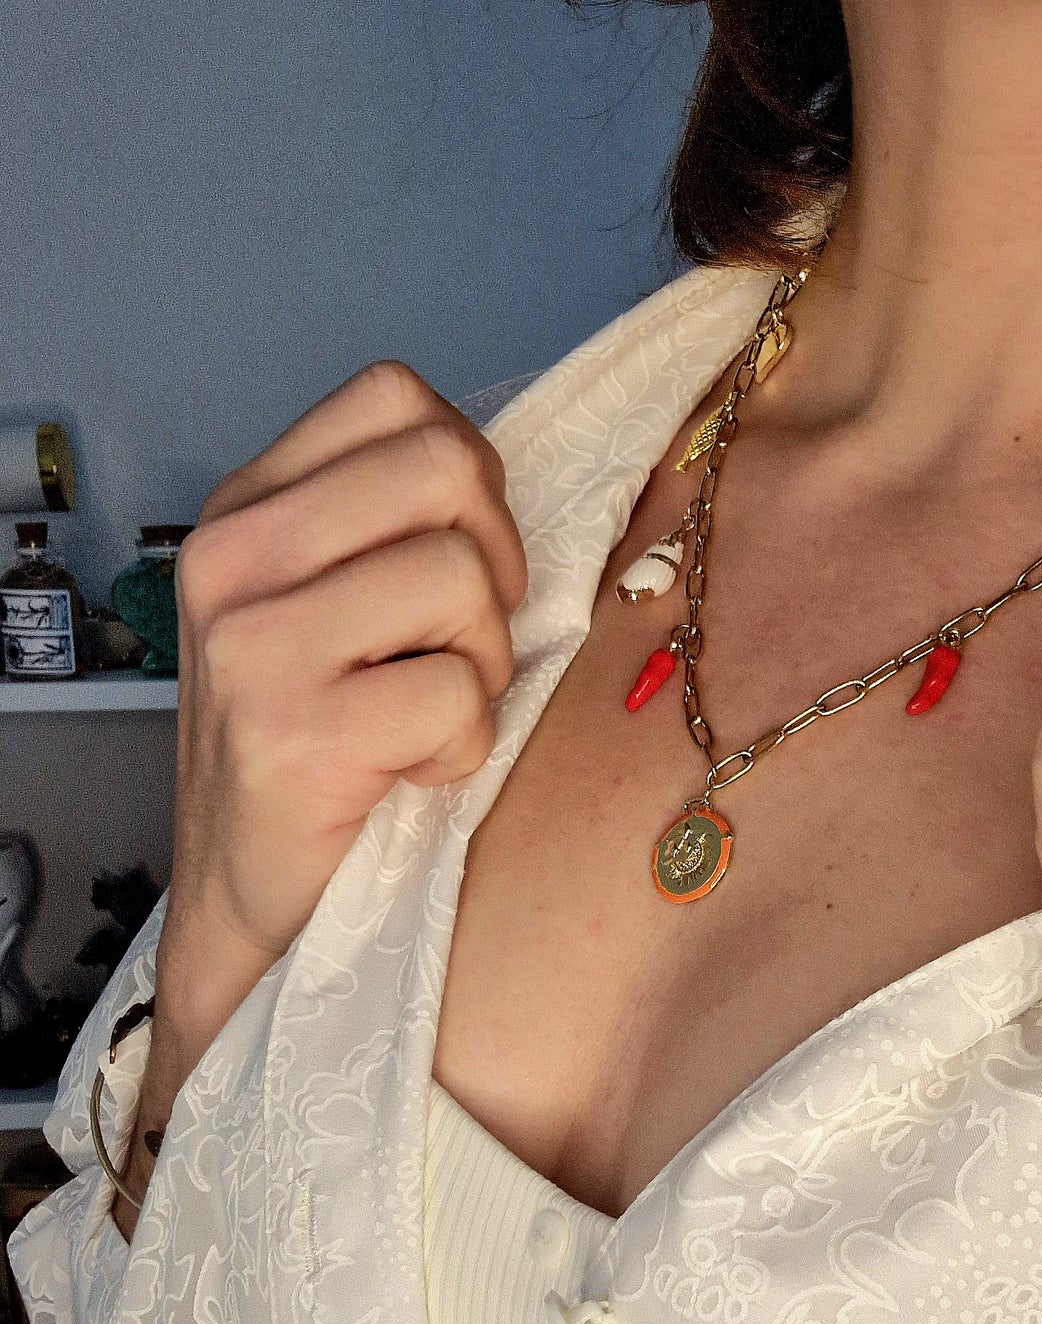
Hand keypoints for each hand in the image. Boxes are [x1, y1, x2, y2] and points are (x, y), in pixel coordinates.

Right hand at [159, 360, 525, 1057]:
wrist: (251, 902)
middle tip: (460, 648)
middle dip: (493, 566)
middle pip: (447, 468)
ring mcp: (255, 642)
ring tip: (427, 717)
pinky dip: (465, 747)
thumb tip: (501, 478)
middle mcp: (235, 555)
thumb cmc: (317, 752)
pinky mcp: (296, 732)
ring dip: (482, 666)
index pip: (398, 397)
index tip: (458, 564)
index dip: (471, 479)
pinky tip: (412, 773)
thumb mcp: (327, 606)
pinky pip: (458, 694)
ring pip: (462, 579)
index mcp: (249, 506)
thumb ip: (390, 528)